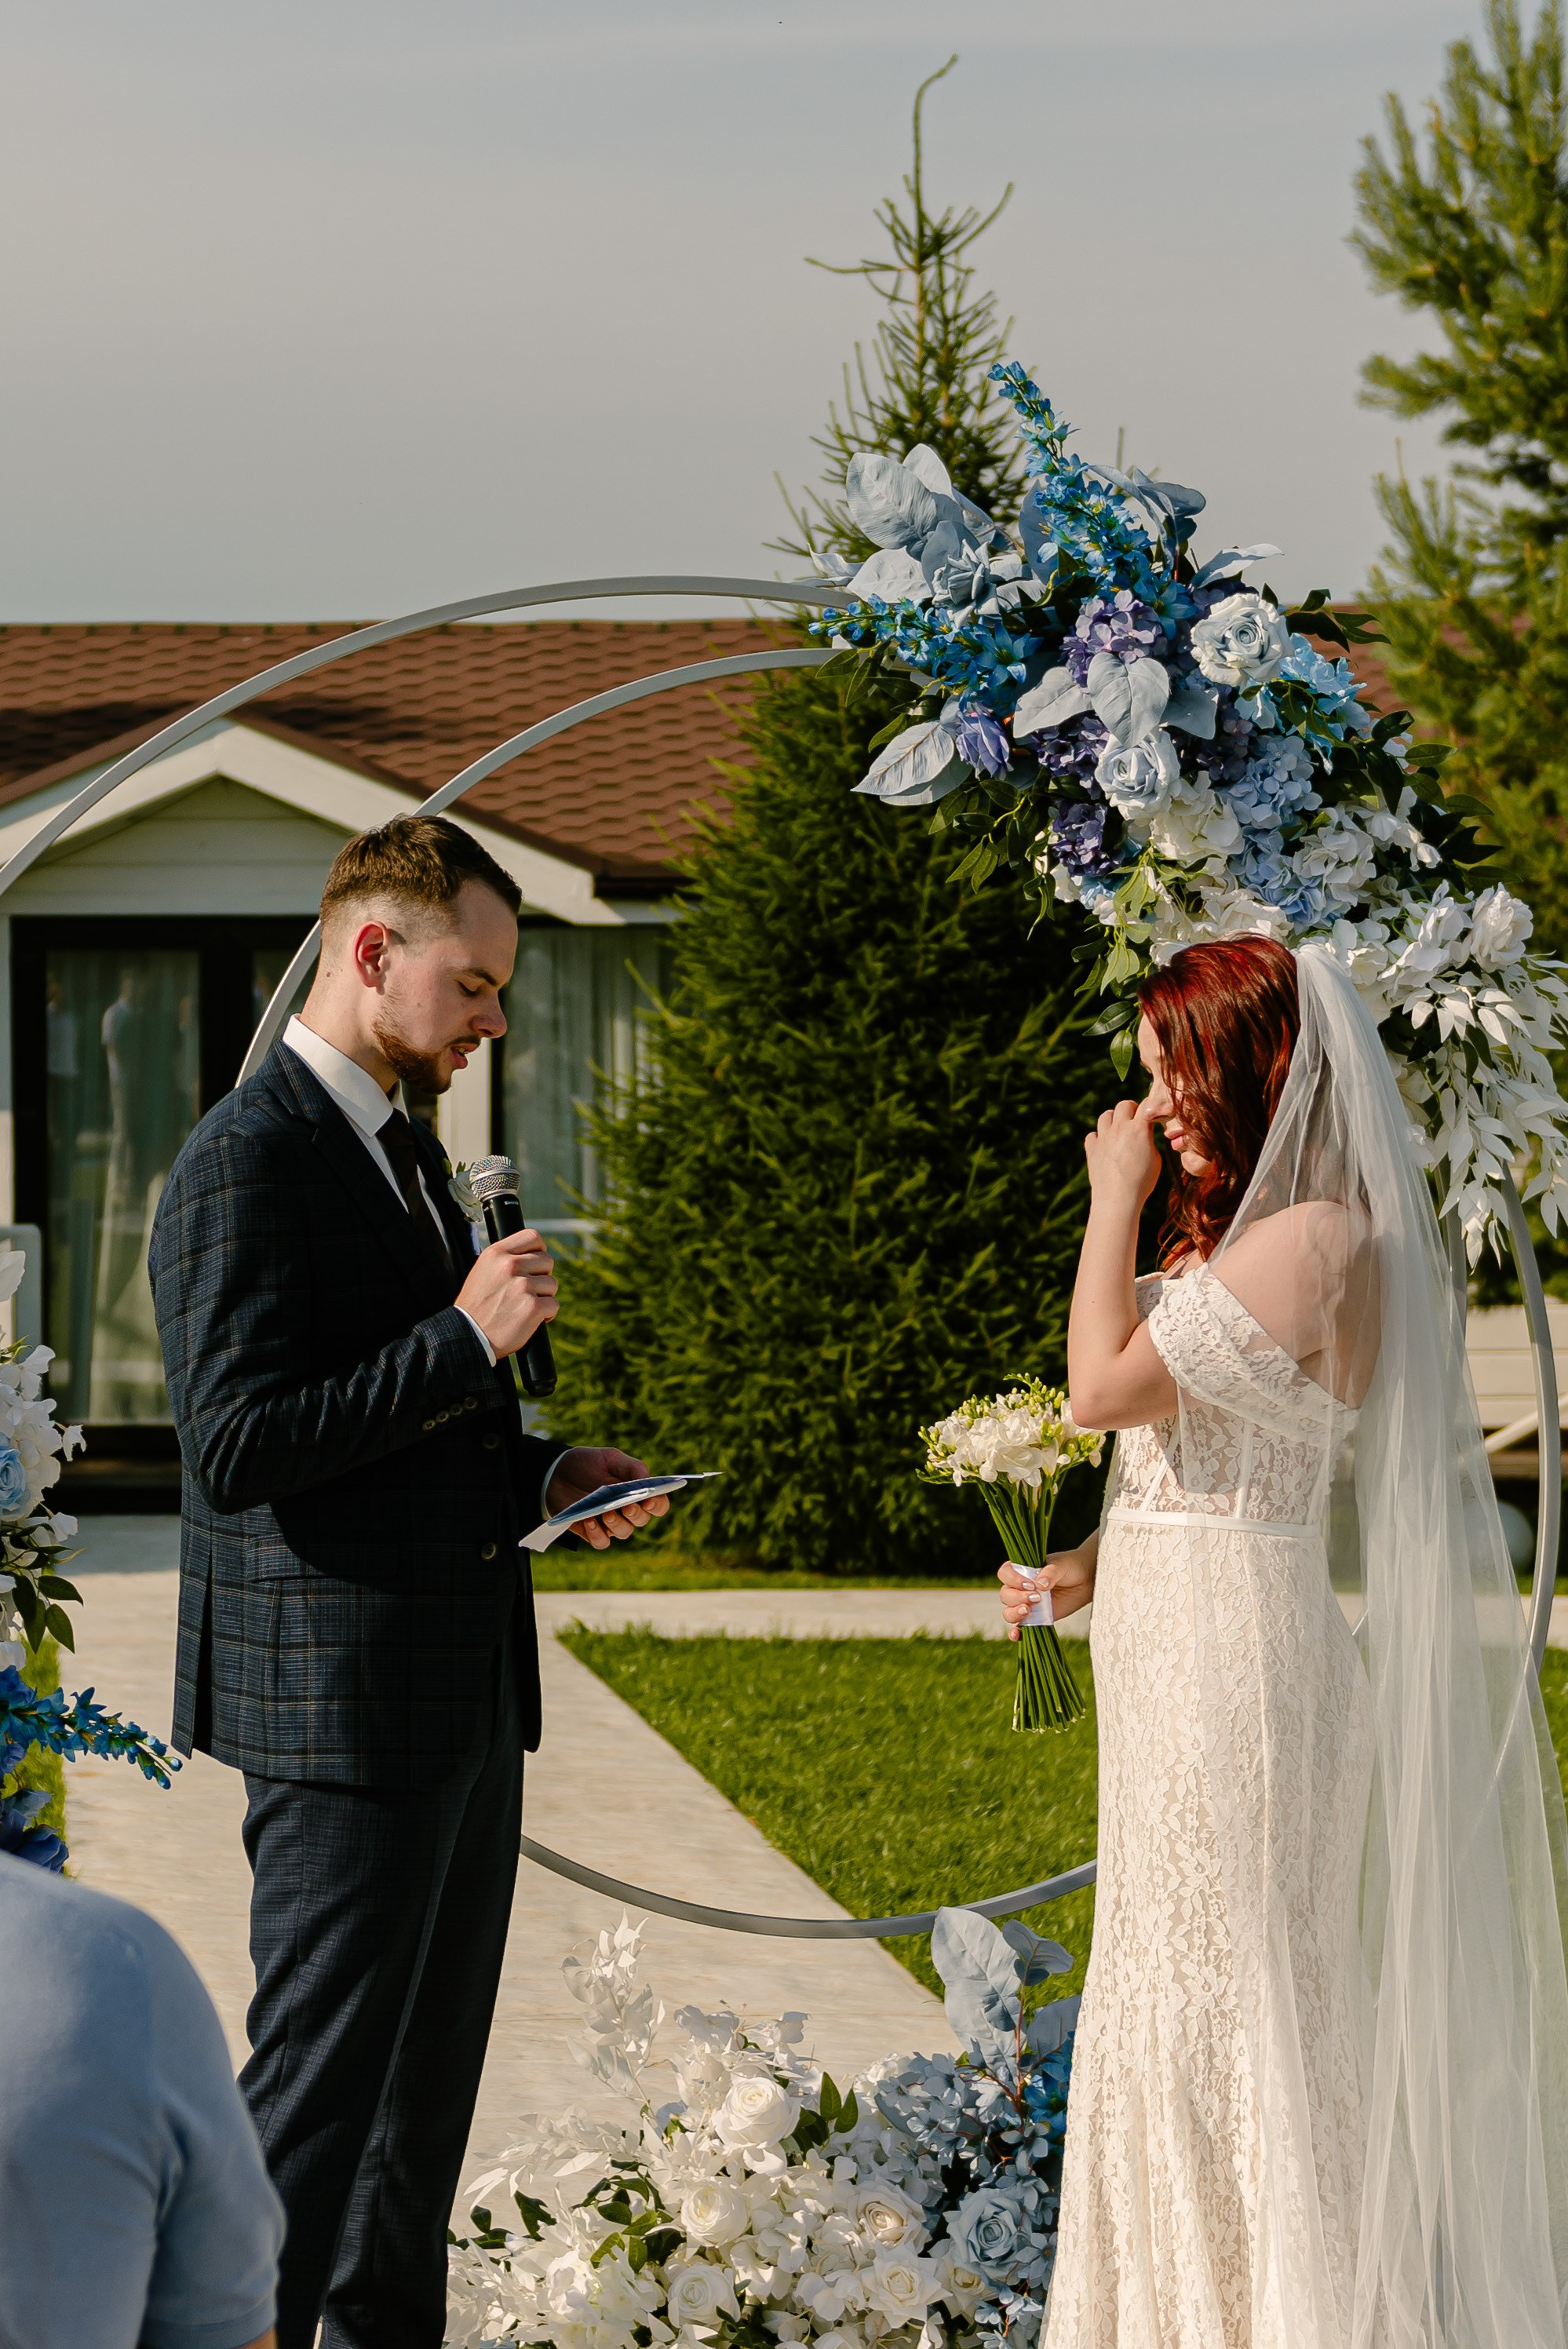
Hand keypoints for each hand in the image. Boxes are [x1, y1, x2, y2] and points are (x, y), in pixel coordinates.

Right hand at [455, 1230, 556, 1358]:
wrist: (468, 1336)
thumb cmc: (476, 1307)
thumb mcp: (483, 1271)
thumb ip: (505, 1259)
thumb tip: (532, 1254)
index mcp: (496, 1253)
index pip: (532, 1237)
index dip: (539, 1250)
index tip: (536, 1263)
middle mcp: (509, 1266)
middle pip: (547, 1260)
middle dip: (542, 1276)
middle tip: (528, 1291)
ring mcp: (522, 1286)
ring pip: (552, 1284)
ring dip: (543, 1296)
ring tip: (525, 1306)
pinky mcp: (532, 1307)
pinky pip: (553, 1304)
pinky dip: (547, 1314)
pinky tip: (532, 1318)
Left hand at [546, 1446, 671, 1550]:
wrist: (556, 1472)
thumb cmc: (588, 1464)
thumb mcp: (610, 1458)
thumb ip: (632, 1467)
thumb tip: (647, 1481)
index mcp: (637, 1492)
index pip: (657, 1504)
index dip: (658, 1504)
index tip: (649, 1500)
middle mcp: (626, 1510)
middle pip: (641, 1520)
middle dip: (636, 1514)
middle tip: (627, 1506)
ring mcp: (610, 1523)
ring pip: (624, 1532)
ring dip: (617, 1524)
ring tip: (605, 1513)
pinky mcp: (591, 1532)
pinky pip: (602, 1542)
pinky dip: (598, 1534)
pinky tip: (589, 1521)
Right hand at [997, 1547, 1094, 1640]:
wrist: (1086, 1580)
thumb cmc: (1071, 1566)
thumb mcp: (1061, 1565)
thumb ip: (1050, 1573)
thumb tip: (1040, 1585)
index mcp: (1022, 1570)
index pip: (1005, 1573)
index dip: (1013, 1580)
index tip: (1030, 1584)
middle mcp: (1021, 1587)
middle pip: (1005, 1595)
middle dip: (1017, 1598)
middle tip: (1036, 1598)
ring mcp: (1027, 1603)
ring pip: (1008, 1611)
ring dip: (1014, 1613)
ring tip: (1029, 1611)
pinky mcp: (1036, 1618)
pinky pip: (1019, 1628)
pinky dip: (1015, 1633)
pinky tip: (1017, 1635)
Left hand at [1084, 1097, 1161, 1214]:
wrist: (1117, 1199)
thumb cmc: (1141, 1182)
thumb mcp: (1155, 1160)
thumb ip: (1149, 1141)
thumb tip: (1144, 1134)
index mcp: (1139, 1129)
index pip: (1147, 1105)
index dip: (1152, 1107)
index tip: (1154, 1116)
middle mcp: (1119, 1128)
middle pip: (1124, 1105)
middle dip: (1132, 1110)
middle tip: (1136, 1122)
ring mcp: (1103, 1138)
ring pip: (1106, 1115)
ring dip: (1114, 1120)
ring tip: (1120, 1132)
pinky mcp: (1091, 1149)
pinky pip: (1092, 1135)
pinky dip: (1098, 1138)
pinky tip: (1105, 1148)